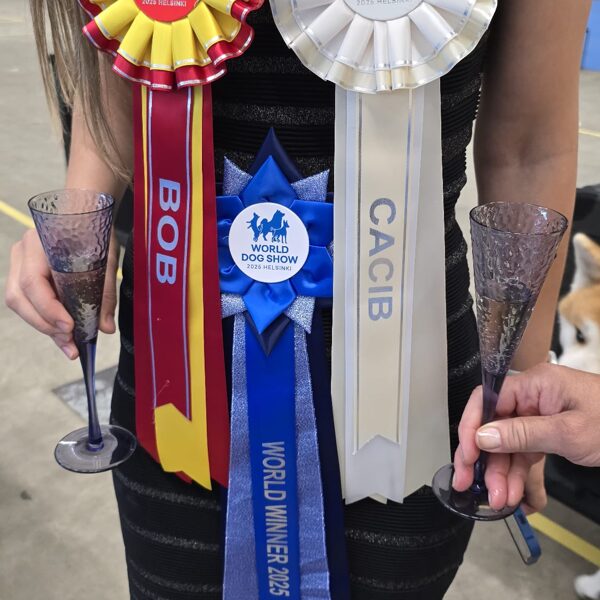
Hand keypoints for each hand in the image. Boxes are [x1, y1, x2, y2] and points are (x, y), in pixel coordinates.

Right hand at [5, 228, 119, 358]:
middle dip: (44, 324)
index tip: (69, 327)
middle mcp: (23, 252)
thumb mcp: (105, 260)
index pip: (33, 282)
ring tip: (68, 344)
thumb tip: (106, 327)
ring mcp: (19, 263)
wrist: (84, 212)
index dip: (49, 309)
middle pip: (19, 297)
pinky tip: (62, 334)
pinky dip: (44, 320)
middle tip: (70, 342)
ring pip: (19, 302)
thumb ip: (105, 292)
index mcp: (40, 242)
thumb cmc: (94, 231)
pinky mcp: (24, 274)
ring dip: (43, 326)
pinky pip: (27, 302)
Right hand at [453, 364, 599, 510]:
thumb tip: (482, 436)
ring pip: (509, 445)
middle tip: (474, 486)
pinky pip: (525, 453)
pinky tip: (517, 495)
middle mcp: (533, 397)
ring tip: (501, 500)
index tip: (466, 456)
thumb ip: (522, 434)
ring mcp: (540, 415)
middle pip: (495, 427)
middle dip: (487, 461)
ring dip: (503, 474)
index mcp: (534, 384)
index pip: (487, 400)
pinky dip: (520, 474)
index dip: (470, 428)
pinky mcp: (548, 432)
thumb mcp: (569, 432)